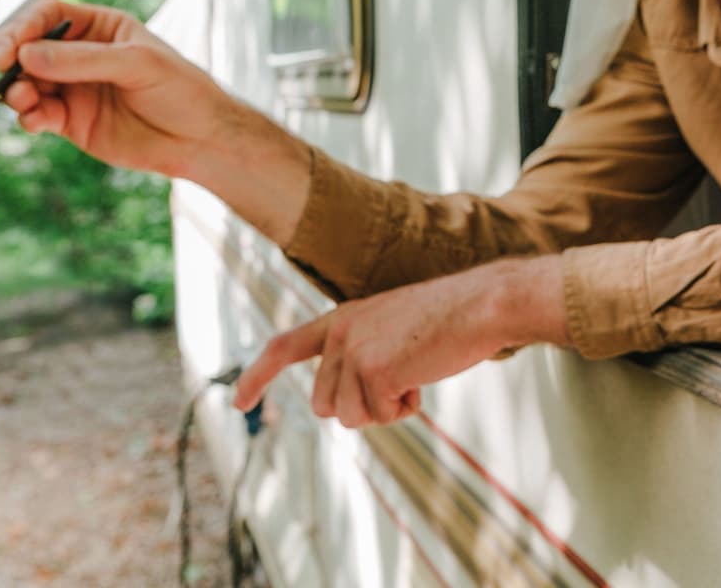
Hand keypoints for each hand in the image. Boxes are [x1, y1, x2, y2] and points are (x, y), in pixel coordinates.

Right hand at [0, 0, 231, 177]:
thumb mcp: (137, 64)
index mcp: (100, 28)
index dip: (26, 25)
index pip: (50, 15)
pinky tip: (35, 119)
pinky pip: (37, 115)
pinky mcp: (70, 122)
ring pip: (27, 83)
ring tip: (21, 97)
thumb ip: (83, 59)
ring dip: (15, 89)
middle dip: (9, 55)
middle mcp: (80, 55)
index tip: (13, 42)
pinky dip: (29, 116)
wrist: (199, 139)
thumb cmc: (182, 90)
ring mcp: (73, 88)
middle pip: (28, 47)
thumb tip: (29, 55)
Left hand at [233, 256, 570, 427]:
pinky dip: (406, 407)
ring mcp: (354, 350)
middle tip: (401, 381)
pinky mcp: (373, 370)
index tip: (238, 402)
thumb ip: (365, 355)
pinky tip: (425, 376)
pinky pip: (381, 416)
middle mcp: (341, 332)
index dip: (258, 375)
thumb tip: (344, 405)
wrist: (482, 304)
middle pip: (327, 404)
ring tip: (415, 373)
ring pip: (351, 416)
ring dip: (386, 409)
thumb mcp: (396, 329)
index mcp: (344, 318)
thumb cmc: (452, 318)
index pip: (286, 346)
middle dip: (363, 406)